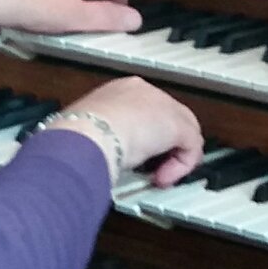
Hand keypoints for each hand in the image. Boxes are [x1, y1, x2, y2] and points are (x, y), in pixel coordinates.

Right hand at [54, 77, 204, 187]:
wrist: (88, 133)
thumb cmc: (78, 134)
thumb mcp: (87, 131)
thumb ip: (100, 136)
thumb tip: (96, 151)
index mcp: (119, 89)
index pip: (144, 109)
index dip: (144, 134)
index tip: (135, 154)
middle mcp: (144, 91)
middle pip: (168, 119)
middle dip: (163, 147)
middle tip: (152, 168)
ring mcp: (163, 105)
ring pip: (183, 133)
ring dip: (172, 159)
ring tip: (157, 177)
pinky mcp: (177, 125)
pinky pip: (190, 148)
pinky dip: (179, 167)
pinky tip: (161, 178)